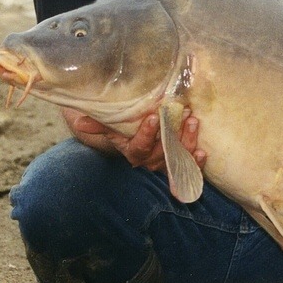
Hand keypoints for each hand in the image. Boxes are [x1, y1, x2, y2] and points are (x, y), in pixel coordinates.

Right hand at [62, 106, 206, 172]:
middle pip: (161, 154)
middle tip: (184, 117)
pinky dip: (197, 162)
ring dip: (187, 142)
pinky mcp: (180, 161)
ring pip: (177, 158)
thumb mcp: (108, 123)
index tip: (151, 117)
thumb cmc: (121, 124)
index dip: (145, 135)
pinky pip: (189, 166)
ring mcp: (166, 162)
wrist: (133, 132)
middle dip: (173, 137)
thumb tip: (79, 121)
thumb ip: (97, 123)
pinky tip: (203, 153)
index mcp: (131, 151)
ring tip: (193, 121)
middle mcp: (149, 160)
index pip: (138, 147)